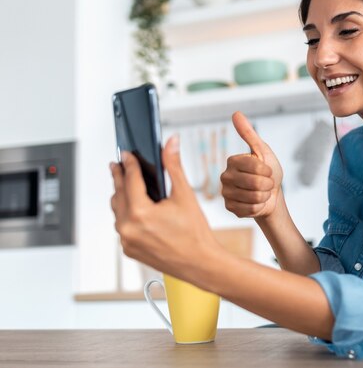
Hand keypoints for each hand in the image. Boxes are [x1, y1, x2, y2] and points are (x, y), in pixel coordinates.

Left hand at [110, 135, 222, 284]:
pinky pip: (122, 226)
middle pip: (118, 194)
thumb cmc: (195, 233)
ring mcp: (127, 241)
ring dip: (120, 196)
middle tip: (117, 164)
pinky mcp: (129, 250)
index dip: (129, 163)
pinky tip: (134, 208)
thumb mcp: (185, 195)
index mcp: (140, 213)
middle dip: (119, 177)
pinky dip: (126, 215)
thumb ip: (173, 166)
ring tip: (124, 184)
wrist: (200, 264)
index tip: (126, 154)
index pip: (130, 180)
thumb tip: (171, 143)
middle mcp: (128, 228)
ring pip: (117, 211)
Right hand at [221, 111, 282, 217]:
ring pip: (253, 197)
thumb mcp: (263, 151)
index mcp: (232, 161)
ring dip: (263, 196)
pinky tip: (256, 202)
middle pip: (254, 183)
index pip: (255, 166)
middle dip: (267, 184)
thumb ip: (249, 134)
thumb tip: (236, 113)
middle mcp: (225, 176)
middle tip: (266, 183)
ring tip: (261, 192)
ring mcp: (226, 193)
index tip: (267, 170)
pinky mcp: (230, 207)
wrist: (272, 195)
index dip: (267, 170)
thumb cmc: (268, 172)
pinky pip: (249, 209)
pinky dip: (258, 207)